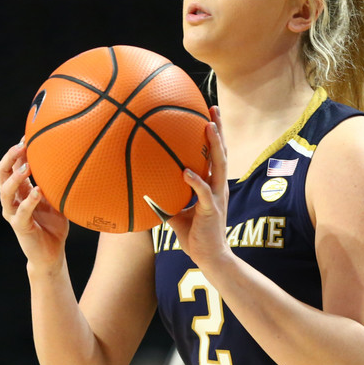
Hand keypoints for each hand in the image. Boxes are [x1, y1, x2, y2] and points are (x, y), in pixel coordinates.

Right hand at [0, 140, 70, 269]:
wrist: (51, 254)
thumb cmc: (54, 224)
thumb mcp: (57, 199)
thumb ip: (56, 183)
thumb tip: (69, 161)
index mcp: (20, 190)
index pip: (12, 165)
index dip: (17, 150)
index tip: (28, 135)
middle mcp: (12, 199)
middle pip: (2, 174)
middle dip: (10, 158)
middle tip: (22, 145)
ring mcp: (13, 213)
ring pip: (5, 192)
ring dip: (15, 178)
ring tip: (26, 166)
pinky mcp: (19, 227)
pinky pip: (20, 212)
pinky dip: (29, 201)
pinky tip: (38, 191)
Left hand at [167, 106, 230, 268]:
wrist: (209, 257)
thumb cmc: (194, 236)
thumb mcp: (176, 213)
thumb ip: (165, 199)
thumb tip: (142, 190)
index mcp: (212, 185)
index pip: (214, 154)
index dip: (213, 134)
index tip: (207, 113)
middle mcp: (218, 186)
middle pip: (221, 152)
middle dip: (218, 129)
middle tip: (213, 108)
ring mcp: (217, 196)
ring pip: (218, 166)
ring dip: (214, 145)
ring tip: (209, 127)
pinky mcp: (212, 210)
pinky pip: (204, 192)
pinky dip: (196, 181)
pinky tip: (186, 172)